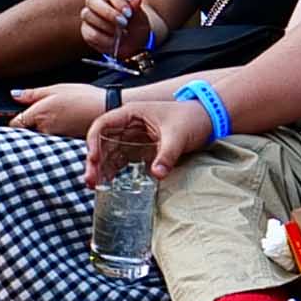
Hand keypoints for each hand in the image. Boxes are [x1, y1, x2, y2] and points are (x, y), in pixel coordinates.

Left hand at [17, 82, 108, 141]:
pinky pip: (53, 144)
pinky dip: (54, 139)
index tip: (19, 115)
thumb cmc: (85, 98)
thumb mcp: (57, 89)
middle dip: (28, 127)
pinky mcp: (66, 146)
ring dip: (41, 133)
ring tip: (55, 122)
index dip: (16, 119)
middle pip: (26, 133)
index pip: (15, 124)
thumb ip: (33, 94)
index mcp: (39, 114)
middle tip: (39, 118)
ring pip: (39, 139)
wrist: (110, 111)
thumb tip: (14, 95)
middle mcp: (45, 130)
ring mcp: (55, 140)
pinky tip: (64, 129)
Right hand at [70, 0, 149, 56]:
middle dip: (108, 12)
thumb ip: (136, 8)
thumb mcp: (139, 17)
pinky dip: (103, 40)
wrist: (132, 41)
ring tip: (121, 35)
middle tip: (123, 23)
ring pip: (88, 15)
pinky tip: (114, 42)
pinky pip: (90, 33)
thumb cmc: (135, 24)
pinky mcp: (86, 30)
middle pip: (92, 0)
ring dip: (106, 27)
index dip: (118, 1)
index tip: (129, 13)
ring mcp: (89, 16)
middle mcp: (96, 2)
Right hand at [89, 92, 213, 185]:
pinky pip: (123, 162)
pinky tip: (110, 185)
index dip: (94, 141)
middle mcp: (128, 125)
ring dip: (102, 169)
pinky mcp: (141, 150)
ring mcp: (134, 138)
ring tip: (95, 186)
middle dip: (95, 161)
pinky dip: (115, 172)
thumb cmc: (192, 118)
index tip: (94, 159)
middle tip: (91, 180)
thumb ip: (166, 156)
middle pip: (103, 142)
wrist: (208, 120)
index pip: (103, 125)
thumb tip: (156, 174)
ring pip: (111, 154)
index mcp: (131, 114)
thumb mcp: (178, 136)